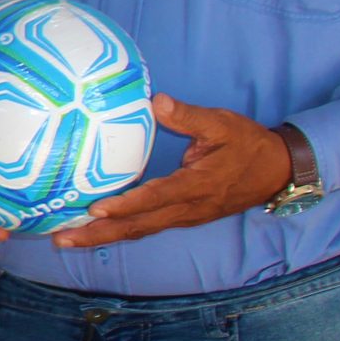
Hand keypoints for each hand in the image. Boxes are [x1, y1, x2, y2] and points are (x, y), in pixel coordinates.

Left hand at [54, 95, 289, 247]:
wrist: (277, 172)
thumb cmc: (248, 144)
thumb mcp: (222, 124)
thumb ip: (189, 115)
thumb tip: (157, 101)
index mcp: (197, 185)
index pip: (155, 198)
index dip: (126, 205)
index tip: (96, 209)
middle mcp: (187, 208)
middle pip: (138, 226)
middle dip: (100, 234)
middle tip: (62, 238)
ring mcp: (185, 217)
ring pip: (140, 231)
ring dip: (104, 237)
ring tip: (67, 239)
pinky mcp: (183, 217)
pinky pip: (147, 227)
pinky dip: (120, 230)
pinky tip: (96, 228)